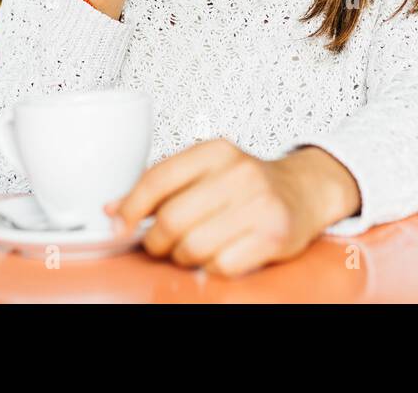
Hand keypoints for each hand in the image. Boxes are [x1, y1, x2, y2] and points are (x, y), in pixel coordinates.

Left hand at [105, 139, 362, 276]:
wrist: (303, 191)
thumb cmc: (246, 183)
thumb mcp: (207, 169)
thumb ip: (162, 185)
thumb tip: (113, 210)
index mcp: (216, 151)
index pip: (158, 178)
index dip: (131, 207)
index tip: (120, 225)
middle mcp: (240, 173)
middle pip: (171, 219)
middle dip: (156, 241)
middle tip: (160, 244)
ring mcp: (260, 205)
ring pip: (193, 246)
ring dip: (183, 256)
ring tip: (191, 248)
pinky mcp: (274, 236)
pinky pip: (222, 265)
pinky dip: (212, 267)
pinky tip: (220, 254)